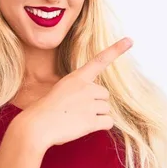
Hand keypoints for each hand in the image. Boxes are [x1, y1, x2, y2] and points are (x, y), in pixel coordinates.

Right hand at [18, 37, 132, 149]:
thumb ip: (78, 91)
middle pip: (104, 95)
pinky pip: (108, 122)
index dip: (116, 50)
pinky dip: (100, 126)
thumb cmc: (45, 111)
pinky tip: (84, 127)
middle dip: (96, 103)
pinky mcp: (92, 120)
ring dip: (96, 116)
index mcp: (76, 78)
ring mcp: (90, 104)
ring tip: (77, 119)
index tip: (129, 40)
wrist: (36, 126)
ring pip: (107, 109)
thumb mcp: (60, 91)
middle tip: (77, 110)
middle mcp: (86, 88)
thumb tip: (92, 102)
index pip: (99, 60)